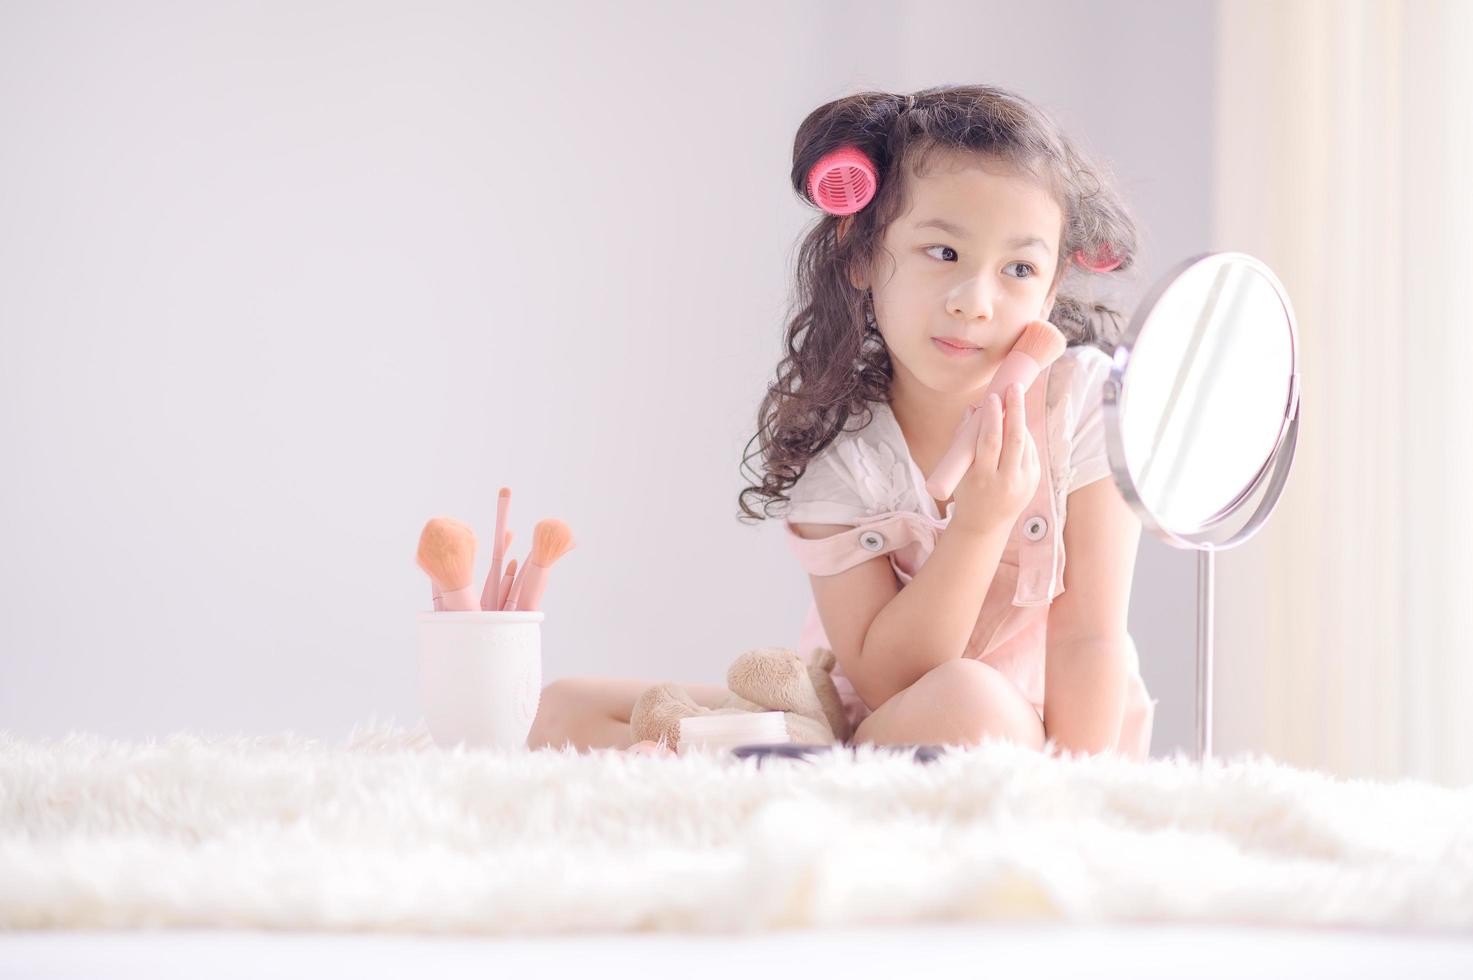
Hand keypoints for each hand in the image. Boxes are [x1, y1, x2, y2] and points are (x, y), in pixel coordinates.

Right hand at [949, 382, 1039, 534]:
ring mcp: (1023, 482)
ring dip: (1019, 421)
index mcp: (982, 477)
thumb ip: (964, 438)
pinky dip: (1023, 435)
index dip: (993, 416)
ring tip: (1012, 405)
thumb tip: (974, 408)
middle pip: (1015, 438)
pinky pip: (1030, 451)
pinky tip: (1015, 427)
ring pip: (1026, 442)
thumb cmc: (967, 492)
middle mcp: (1005, 481)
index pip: (991, 440)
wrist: (984, 526)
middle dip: (1016, 409)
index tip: (992, 397)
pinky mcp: (1034, 481)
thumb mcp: (959, 469)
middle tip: (1014, 388)